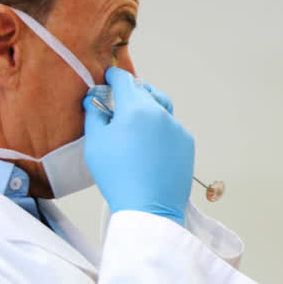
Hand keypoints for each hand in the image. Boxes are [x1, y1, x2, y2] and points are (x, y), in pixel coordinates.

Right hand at [83, 67, 193, 224]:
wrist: (149, 207)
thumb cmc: (116, 175)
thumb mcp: (95, 143)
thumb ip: (95, 115)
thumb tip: (96, 100)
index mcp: (135, 108)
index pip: (125, 80)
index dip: (114, 76)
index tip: (109, 77)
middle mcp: (160, 113)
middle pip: (145, 91)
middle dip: (132, 91)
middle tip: (121, 98)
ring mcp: (177, 128)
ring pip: (161, 108)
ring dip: (148, 108)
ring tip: (136, 120)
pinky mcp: (187, 143)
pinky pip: (171, 128)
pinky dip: (160, 128)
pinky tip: (149, 144)